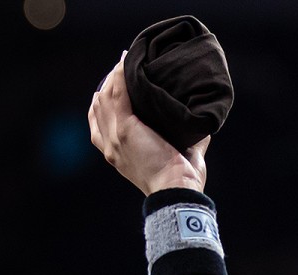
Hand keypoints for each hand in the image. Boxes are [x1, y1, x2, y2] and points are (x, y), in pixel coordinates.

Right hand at [87, 54, 209, 194]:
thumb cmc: (181, 182)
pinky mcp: (125, 130)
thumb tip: (198, 129)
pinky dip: (120, 76)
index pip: (98, 124)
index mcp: (116, 155)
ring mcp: (114, 138)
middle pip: (99, 107)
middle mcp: (109, 147)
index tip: (114, 87)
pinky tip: (126, 62)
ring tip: (125, 61)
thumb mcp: (174, 158)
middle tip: (122, 69)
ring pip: (105, 98)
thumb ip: (181, 142)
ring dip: (113, 76)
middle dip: (107, 85)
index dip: (103, 103)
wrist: (178, 190)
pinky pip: (118, 95)